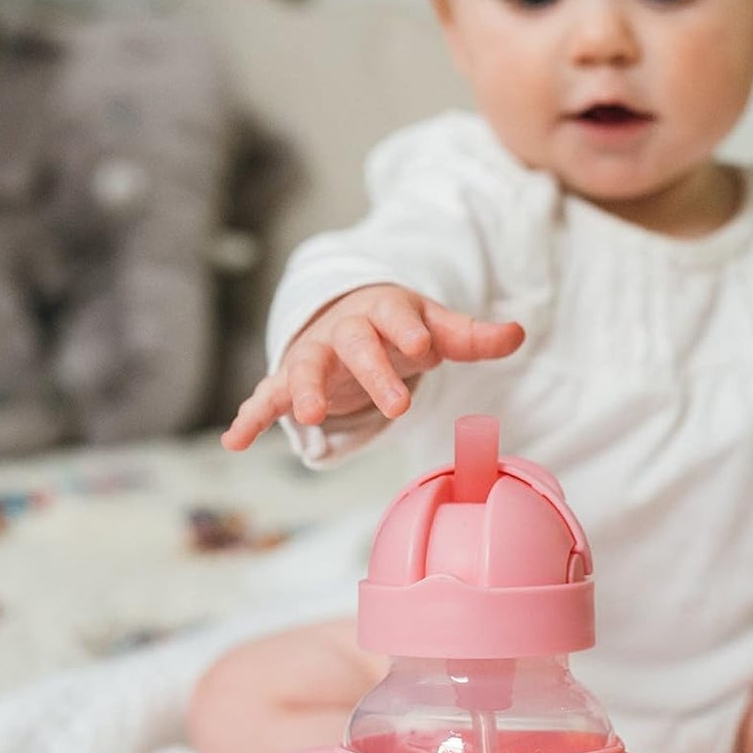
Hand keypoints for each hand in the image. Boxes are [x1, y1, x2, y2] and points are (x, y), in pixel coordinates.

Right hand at [221, 284, 524, 450]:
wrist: (350, 317)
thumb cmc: (401, 328)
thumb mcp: (437, 329)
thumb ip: (473, 336)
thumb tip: (518, 332)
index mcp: (383, 312)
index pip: (395, 316)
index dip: (408, 330)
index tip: (424, 348)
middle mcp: (344, 330)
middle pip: (354, 345)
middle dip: (372, 372)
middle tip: (396, 406)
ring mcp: (314, 355)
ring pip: (304, 368)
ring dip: (304, 391)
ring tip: (307, 418)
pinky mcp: (290, 381)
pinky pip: (266, 397)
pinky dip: (249, 417)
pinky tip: (234, 441)